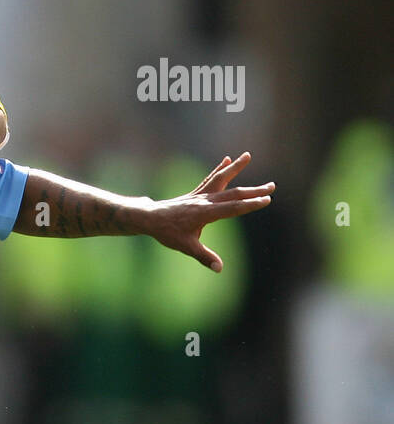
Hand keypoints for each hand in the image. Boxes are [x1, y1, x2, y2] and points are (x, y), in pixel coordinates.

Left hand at [145, 152, 273, 271]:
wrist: (149, 218)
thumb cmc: (167, 232)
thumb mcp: (186, 247)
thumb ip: (204, 257)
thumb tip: (219, 268)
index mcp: (206, 213)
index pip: (233, 208)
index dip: (251, 204)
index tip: (267, 200)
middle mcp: (205, 201)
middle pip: (233, 193)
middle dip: (254, 190)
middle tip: (272, 186)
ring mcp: (200, 195)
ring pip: (221, 179)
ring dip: (236, 168)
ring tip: (248, 155)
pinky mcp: (196, 194)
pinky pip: (210, 179)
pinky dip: (219, 169)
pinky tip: (226, 159)